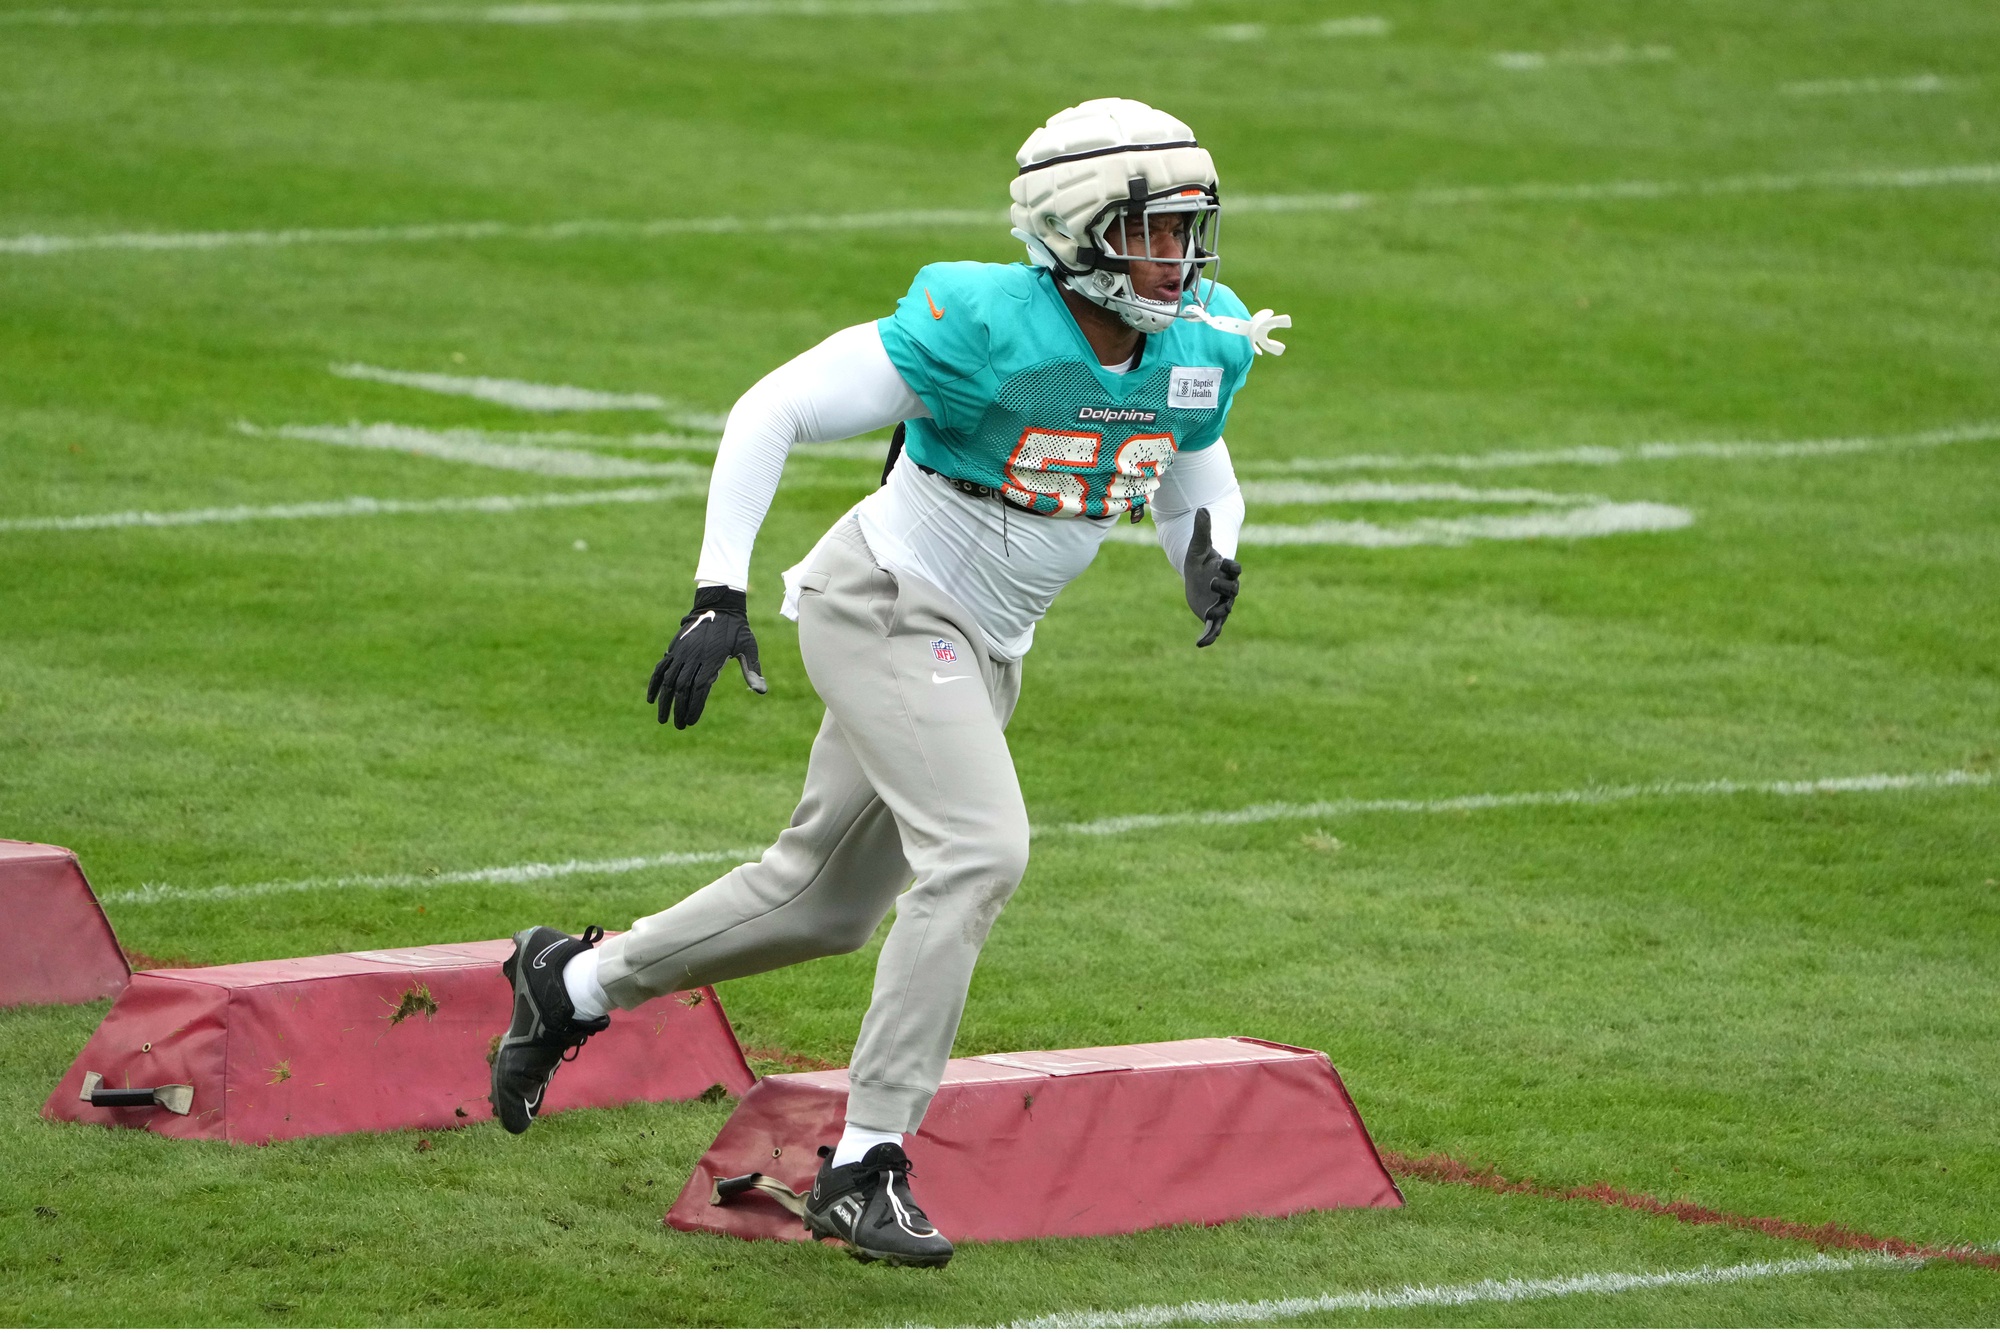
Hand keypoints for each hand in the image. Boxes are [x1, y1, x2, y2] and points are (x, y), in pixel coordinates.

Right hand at [647, 586, 766, 729]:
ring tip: (662, 719)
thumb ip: (752, 669)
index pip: (699, 689)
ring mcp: (681, 653)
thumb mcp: (748, 646)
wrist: (719, 605)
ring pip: (668, 680)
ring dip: (664, 701)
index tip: (691, 721)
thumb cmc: (737, 629)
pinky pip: (660, 668)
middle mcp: (693, 657)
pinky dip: (654, 683)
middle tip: (679, 726)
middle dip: (679, 709)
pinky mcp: (674, 649)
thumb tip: (761, 691)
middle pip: (681, 688)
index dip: (694, 706)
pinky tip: (651, 698)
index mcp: (711, 659)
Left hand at [1181, 507, 1241, 647]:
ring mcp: (1221, 604)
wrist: (1197, 576)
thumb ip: (1202, 530)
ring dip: (1219, 612)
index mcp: (1227, 571)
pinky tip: (1200, 644)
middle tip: (1213, 582)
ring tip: (1212, 615)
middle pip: (1232, 590)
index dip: (1230, 566)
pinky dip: (1209, 637)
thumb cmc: (1200, 560)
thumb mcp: (1198, 546)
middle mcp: (1228, 588)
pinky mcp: (1212, 616)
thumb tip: (1201, 508)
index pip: (1234, 569)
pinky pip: (1214, 628)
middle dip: (1224, 587)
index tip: (1223, 561)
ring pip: (1225, 610)